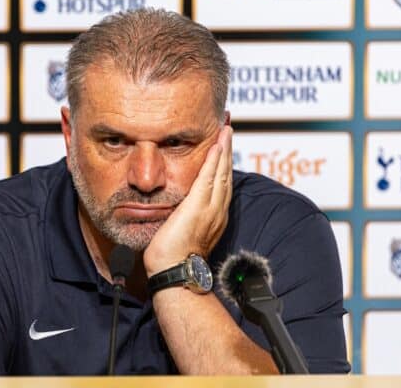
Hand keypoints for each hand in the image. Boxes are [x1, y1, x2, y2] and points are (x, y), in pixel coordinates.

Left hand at [144, 125, 232, 276]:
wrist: (173, 269)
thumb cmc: (172, 257)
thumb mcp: (180, 231)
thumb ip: (182, 217)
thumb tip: (174, 209)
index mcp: (213, 217)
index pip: (220, 185)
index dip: (223, 165)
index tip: (222, 147)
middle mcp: (217, 211)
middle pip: (225, 175)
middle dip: (227, 151)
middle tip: (228, 130)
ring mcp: (210, 208)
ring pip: (221, 173)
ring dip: (223, 150)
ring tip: (225, 130)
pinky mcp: (198, 206)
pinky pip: (209, 177)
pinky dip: (214, 160)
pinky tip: (216, 145)